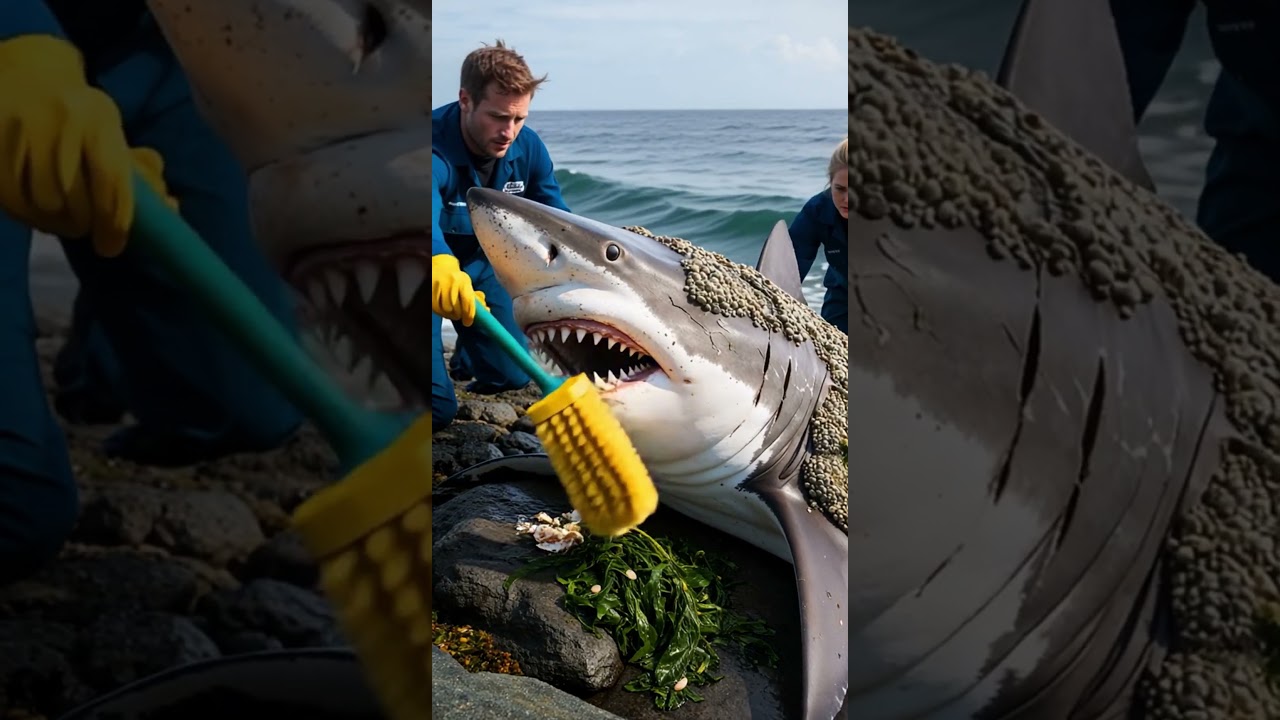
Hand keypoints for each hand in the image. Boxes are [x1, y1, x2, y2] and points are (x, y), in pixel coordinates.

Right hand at [0, 35, 177, 257]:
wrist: (25, 74)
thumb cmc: (79, 114)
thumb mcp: (112, 132)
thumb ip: (141, 170)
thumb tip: (169, 206)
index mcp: (99, 119)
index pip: (111, 182)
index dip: (114, 223)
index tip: (112, 246)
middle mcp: (60, 122)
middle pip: (74, 199)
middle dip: (83, 225)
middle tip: (86, 229)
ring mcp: (21, 132)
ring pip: (42, 204)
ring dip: (56, 224)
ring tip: (63, 222)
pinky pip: (11, 199)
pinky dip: (27, 216)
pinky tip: (37, 214)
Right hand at [431, 254, 489, 325]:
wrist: (440, 267)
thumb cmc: (456, 280)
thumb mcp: (467, 285)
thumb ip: (477, 298)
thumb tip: (487, 310)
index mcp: (464, 281)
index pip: (468, 301)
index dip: (469, 315)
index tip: (468, 322)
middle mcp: (452, 282)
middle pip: (456, 307)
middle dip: (459, 315)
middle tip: (460, 316)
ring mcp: (439, 286)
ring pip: (446, 309)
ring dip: (450, 315)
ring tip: (452, 313)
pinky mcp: (430, 291)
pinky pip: (437, 308)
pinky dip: (441, 313)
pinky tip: (444, 311)